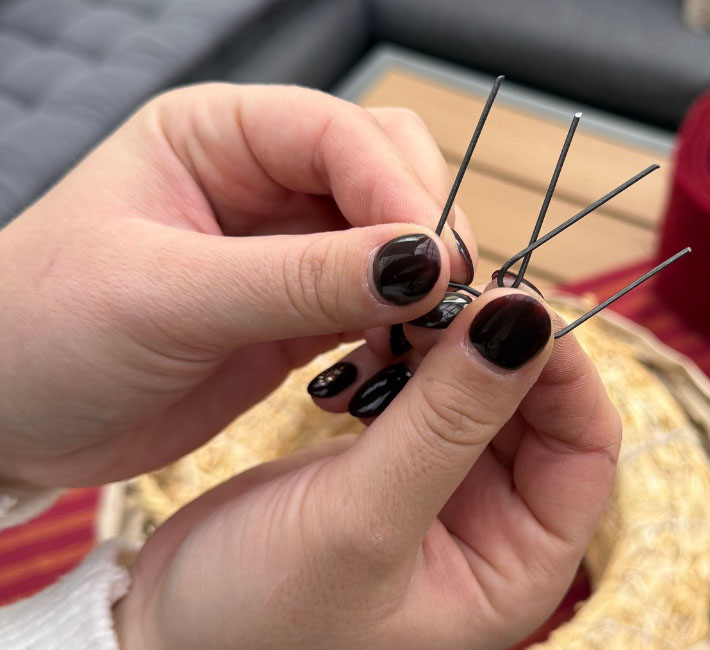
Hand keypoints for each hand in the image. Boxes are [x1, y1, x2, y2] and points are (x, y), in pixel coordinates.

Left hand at [0, 84, 476, 486]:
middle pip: (386, 175)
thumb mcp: (167, 296)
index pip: (339, 134)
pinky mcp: (301, 313)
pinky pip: (379, 306)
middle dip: (423, 232)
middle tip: (448, 300)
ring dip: (424, 286)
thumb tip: (423, 265)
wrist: (7, 422)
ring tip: (433, 337)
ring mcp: (286, 249)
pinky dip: (404, 330)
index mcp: (217, 134)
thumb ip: (299, 279)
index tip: (435, 261)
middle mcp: (262, 180)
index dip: (397, 191)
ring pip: (394, 245)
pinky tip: (405, 359)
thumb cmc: (43, 333)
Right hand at [115, 288, 620, 649]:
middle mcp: (493, 526)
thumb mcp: (362, 522)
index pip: (586, 445)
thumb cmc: (258, 618)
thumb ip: (446, 421)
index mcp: (518, 564)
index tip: (510, 300)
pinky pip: (424, 389)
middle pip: (534, 405)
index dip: (562, 367)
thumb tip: (526, 320)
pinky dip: (400, 358)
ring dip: (441, 344)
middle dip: (492, 345)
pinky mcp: (392, 461)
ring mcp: (443, 489)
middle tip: (437, 292)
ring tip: (391, 319)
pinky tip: (362, 352)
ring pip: (477, 387)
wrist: (164, 634)